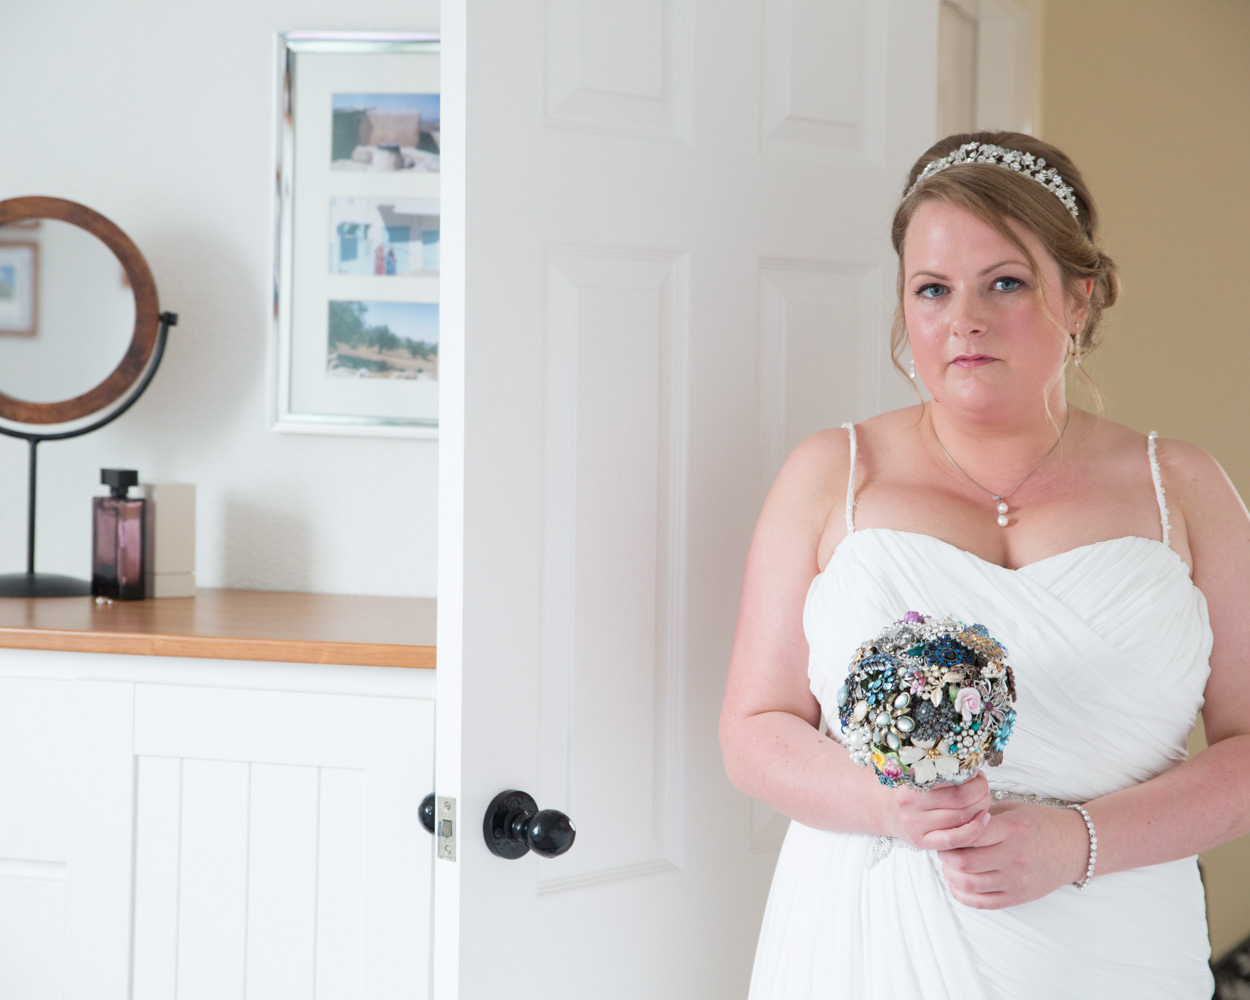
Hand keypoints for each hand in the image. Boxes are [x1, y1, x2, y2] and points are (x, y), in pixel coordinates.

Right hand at [889, 772, 991, 849]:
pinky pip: (955, 839)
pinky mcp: (922, 842)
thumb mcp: (913, 771)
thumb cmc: (904, 787)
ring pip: (962, 818)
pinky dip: (975, 829)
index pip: (952, 781)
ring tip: (982, 799)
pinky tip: (983, 819)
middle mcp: (910, 805)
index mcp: (910, 782)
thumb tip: (972, 768)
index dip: (973, 779)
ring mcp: (916, 826)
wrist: (882, 808)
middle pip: (961, 800)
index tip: (977, 774)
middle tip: (983, 786)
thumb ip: (937, 769)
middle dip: (981, 792)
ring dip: (981, 807)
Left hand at [936, 800, 1090, 908]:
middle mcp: (1015, 856)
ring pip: (970, 884)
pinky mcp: (1019, 897)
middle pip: (965, 862)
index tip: (947, 831)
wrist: (1076, 847)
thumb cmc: (1041, 823)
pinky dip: (963, 895)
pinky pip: (983, 903)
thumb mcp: (1013, 809)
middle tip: (944, 849)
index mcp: (1012, 829)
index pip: (969, 835)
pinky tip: (958, 884)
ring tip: (950, 865)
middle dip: (946, 855)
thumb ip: (983, 815)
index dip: (951, 833)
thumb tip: (952, 822)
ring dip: (951, 875)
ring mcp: (1018, 880)